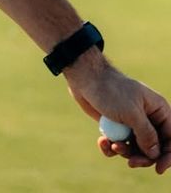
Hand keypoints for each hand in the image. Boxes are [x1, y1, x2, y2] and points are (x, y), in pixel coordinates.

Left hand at [65, 53, 170, 173]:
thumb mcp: (132, 113)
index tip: (158, 169)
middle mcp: (148, 118)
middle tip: (130, 161)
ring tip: (112, 144)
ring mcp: (132, 123)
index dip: (167, 155)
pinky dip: (111, 147)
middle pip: (154, 148)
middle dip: (142, 157)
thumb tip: (155, 154)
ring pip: (136, 149)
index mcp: (158, 110)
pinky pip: (119, 145)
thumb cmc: (111, 90)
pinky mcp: (117, 126)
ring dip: (124, 151)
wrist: (85, 78)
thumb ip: (147, 135)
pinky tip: (102, 142)